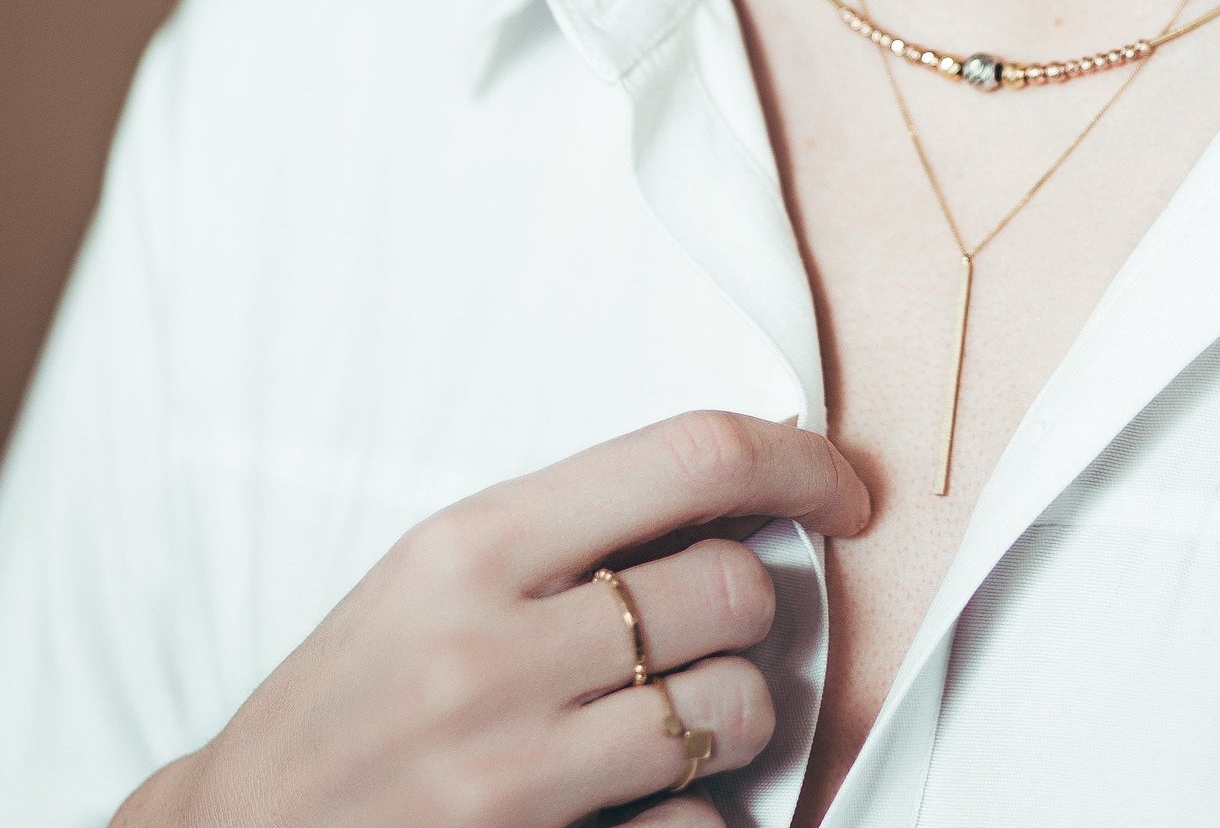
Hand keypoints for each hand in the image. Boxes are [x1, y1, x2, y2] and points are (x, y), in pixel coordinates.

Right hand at [112, 411, 869, 827]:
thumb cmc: (345, 702)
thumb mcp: (432, 579)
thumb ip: (569, 532)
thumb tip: (737, 492)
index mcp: (468, 545)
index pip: (689, 456)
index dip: (798, 463)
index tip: (844, 490)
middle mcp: (490, 651)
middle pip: (734, 588)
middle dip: (753, 607)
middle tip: (710, 632)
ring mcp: (510, 774)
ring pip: (736, 708)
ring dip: (735, 713)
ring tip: (668, 720)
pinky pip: (699, 825)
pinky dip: (695, 812)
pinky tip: (633, 802)